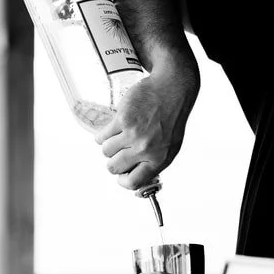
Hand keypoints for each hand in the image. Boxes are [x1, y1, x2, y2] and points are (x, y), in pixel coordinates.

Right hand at [94, 62, 198, 189]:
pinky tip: (113, 128)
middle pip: (113, 167)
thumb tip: (134, 178)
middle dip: (113, 162)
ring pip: (106, 151)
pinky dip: (103, 134)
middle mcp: (146, 149)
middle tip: (118, 152)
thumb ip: (153, 163)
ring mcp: (133, 134)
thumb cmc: (171, 119)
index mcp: (159, 159)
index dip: (123, 181)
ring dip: (109, 146)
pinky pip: (102, 136)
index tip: (121, 175)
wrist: (171, 90)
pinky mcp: (122, 119)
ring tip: (118, 136)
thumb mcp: (170, 147)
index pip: (133, 182)